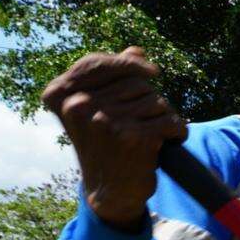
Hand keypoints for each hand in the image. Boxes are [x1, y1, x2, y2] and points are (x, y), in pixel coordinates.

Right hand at [40, 47, 185, 228]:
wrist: (111, 190)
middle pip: (135, 82)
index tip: (151, 70)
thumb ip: (112, 80)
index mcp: (62, 96)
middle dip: (149, 99)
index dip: (128, 62)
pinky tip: (170, 141)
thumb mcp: (97, 111)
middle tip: (144, 122)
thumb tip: (136, 50)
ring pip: (156, 101)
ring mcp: (107, 122)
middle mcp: (80, 106)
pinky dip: (178, 131)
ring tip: (153, 134)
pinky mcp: (134, 138)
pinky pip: (171, 121)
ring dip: (163, 117)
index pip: (97, 63)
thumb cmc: (105, 146)